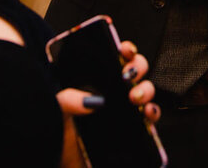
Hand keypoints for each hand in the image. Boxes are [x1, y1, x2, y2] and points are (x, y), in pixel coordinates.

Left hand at [57, 41, 158, 167]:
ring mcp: (124, 111)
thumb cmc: (56, 135)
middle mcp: (111, 93)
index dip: (124, 50)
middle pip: (134, 71)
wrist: (60, 162)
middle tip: (128, 74)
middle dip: (137, 67)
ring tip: (134, 97)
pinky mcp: (132, 130)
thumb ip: (66, 100)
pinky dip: (153, 113)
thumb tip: (90, 99)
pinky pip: (150, 119)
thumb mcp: (54, 110)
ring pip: (145, 92)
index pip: (113, 58)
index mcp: (93, 81)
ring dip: (145, 89)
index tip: (125, 49)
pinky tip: (146, 112)